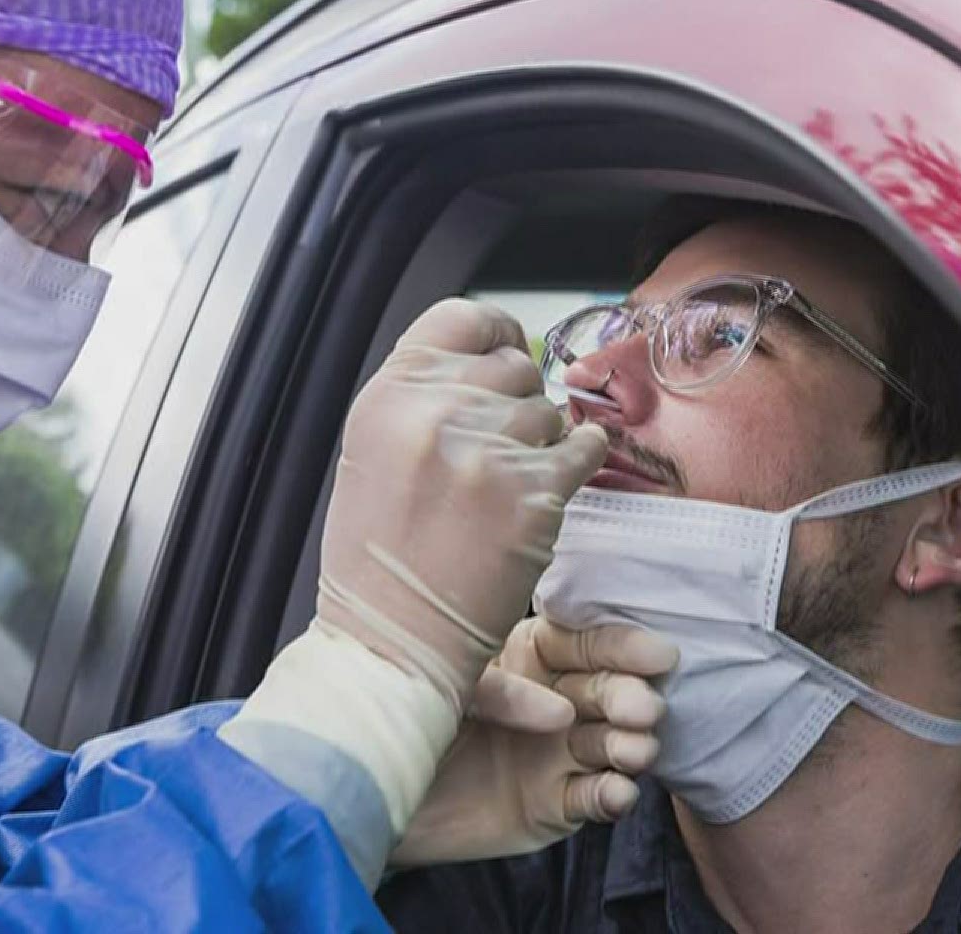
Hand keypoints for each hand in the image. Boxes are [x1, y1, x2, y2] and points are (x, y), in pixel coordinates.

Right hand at [220, 300, 608, 885]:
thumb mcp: (375, 454)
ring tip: (520, 478)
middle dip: (519, 399)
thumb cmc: (380, 558)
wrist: (392, 641)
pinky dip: (585, 455)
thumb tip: (490, 357)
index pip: (460, 318)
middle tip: (508, 443)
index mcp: (388, 397)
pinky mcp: (534, 495)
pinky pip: (585, 447)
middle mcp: (436, 413)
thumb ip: (423, 400)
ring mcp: (488, 453)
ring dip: (546, 438)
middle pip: (513, 365)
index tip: (507, 352)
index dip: (495, 332)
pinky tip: (567, 473)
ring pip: (550, 409)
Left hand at [391, 618, 678, 866]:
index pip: (589, 644)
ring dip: (629, 747)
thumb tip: (559, 712)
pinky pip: (593, 797)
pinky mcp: (555, 802)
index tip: (658, 655)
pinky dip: (611, 795)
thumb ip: (503, 691)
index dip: (625, 649)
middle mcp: (557, 699)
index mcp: (534, 654)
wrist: (370, 791)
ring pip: (610, 744)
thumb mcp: (446, 681)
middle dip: (629, 699)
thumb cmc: (405, 713)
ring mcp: (559, 752)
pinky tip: (618, 792)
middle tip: (643, 711)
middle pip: (608, 692)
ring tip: (634, 752)